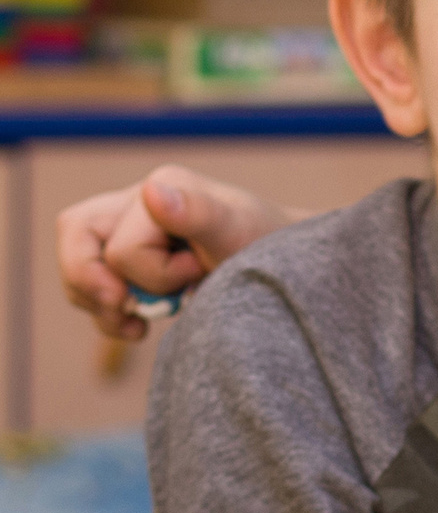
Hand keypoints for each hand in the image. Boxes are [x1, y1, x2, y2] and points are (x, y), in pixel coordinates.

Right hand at [57, 165, 296, 339]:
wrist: (284, 267)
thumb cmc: (264, 247)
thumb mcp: (237, 232)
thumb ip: (197, 213)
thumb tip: (152, 192)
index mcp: (164, 186)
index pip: (124, 248)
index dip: (154, 275)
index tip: (197, 273)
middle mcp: (138, 201)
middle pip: (78, 242)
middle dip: (99, 288)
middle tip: (136, 316)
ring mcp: (127, 227)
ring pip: (78, 266)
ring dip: (103, 305)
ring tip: (141, 324)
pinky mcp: (126, 256)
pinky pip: (89, 284)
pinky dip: (106, 312)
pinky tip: (137, 327)